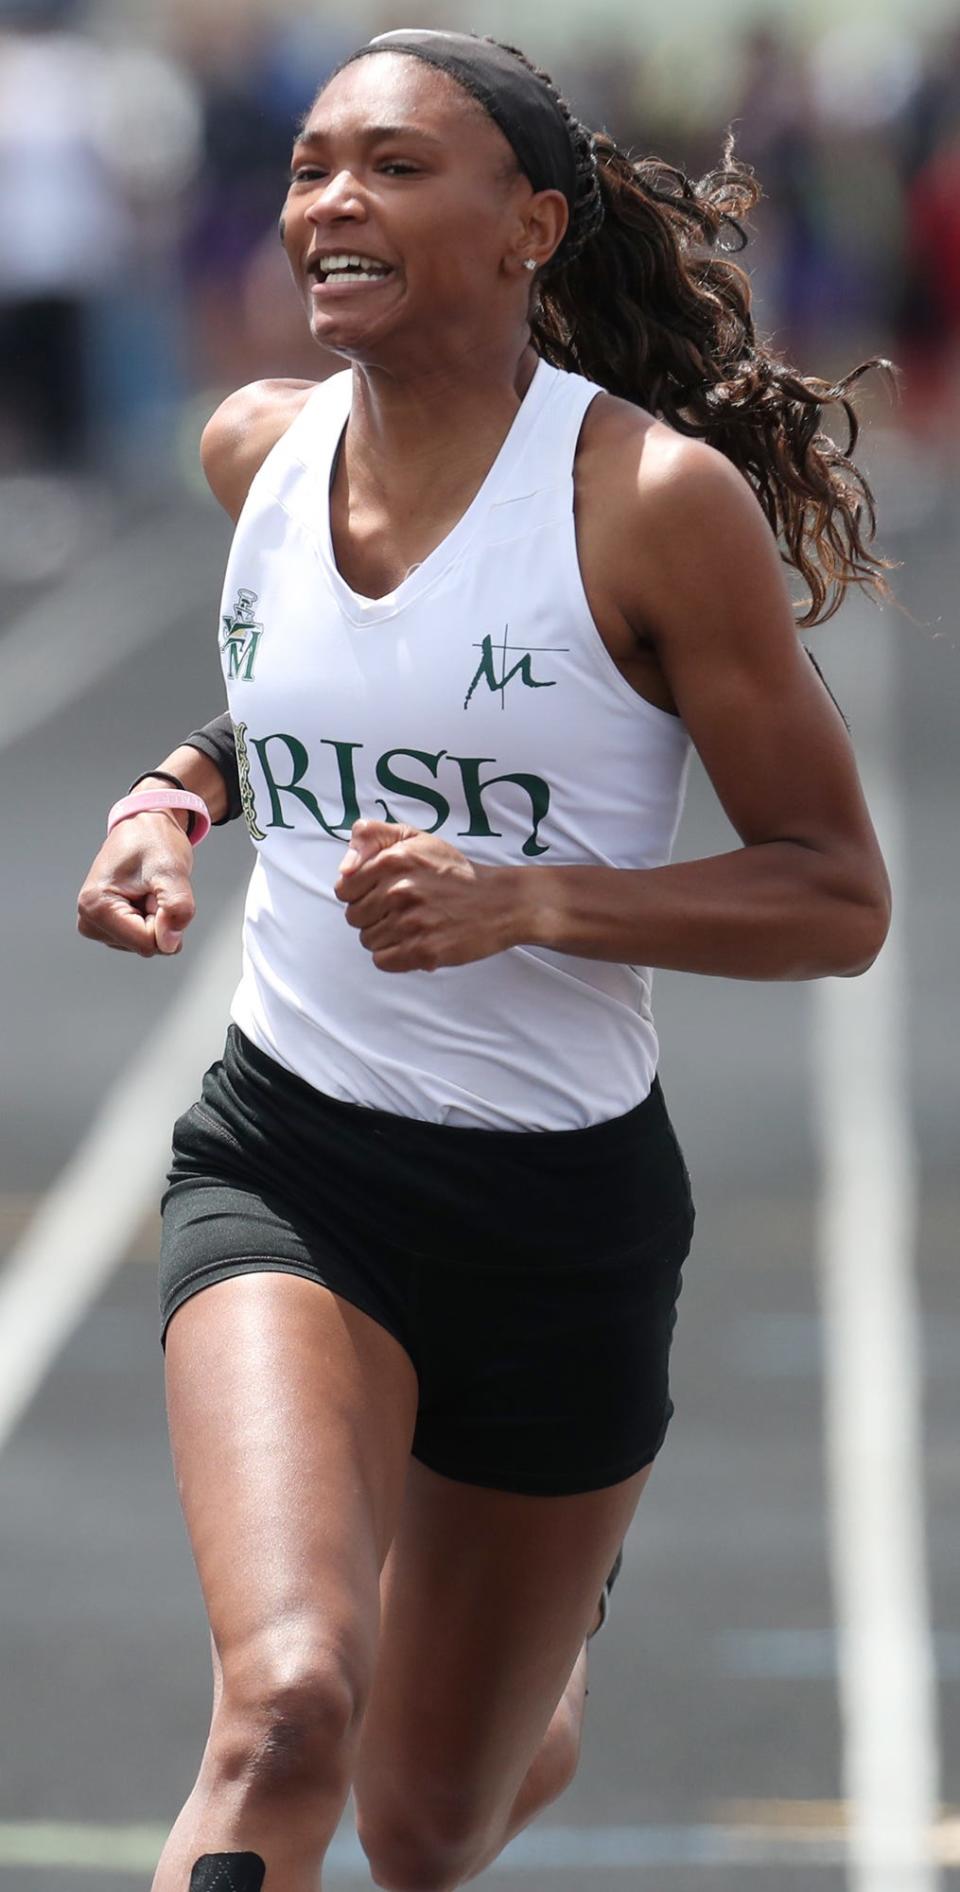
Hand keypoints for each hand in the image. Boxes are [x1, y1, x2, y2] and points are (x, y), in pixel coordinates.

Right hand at [76, 812, 195, 956]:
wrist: (143, 827)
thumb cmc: (153, 842)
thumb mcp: (172, 870)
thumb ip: (176, 907)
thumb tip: (170, 945)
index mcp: (96, 906)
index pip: (147, 943)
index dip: (166, 922)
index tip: (158, 892)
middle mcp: (89, 920)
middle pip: (145, 947)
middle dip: (160, 920)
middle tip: (154, 889)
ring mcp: (96, 926)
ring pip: (145, 944)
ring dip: (156, 918)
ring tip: (147, 889)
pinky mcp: (106, 927)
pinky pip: (142, 938)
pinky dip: (151, 918)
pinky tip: (142, 896)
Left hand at [334, 820, 524, 971]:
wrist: (500, 902)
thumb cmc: (454, 872)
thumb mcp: (416, 838)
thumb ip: (373, 836)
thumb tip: (344, 867)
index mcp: (394, 859)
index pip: (344, 889)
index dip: (360, 893)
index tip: (381, 893)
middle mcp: (400, 889)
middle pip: (354, 917)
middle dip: (373, 916)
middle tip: (402, 910)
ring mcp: (411, 922)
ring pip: (368, 941)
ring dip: (386, 937)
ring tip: (413, 926)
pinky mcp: (423, 951)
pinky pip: (382, 961)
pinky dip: (395, 956)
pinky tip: (415, 943)